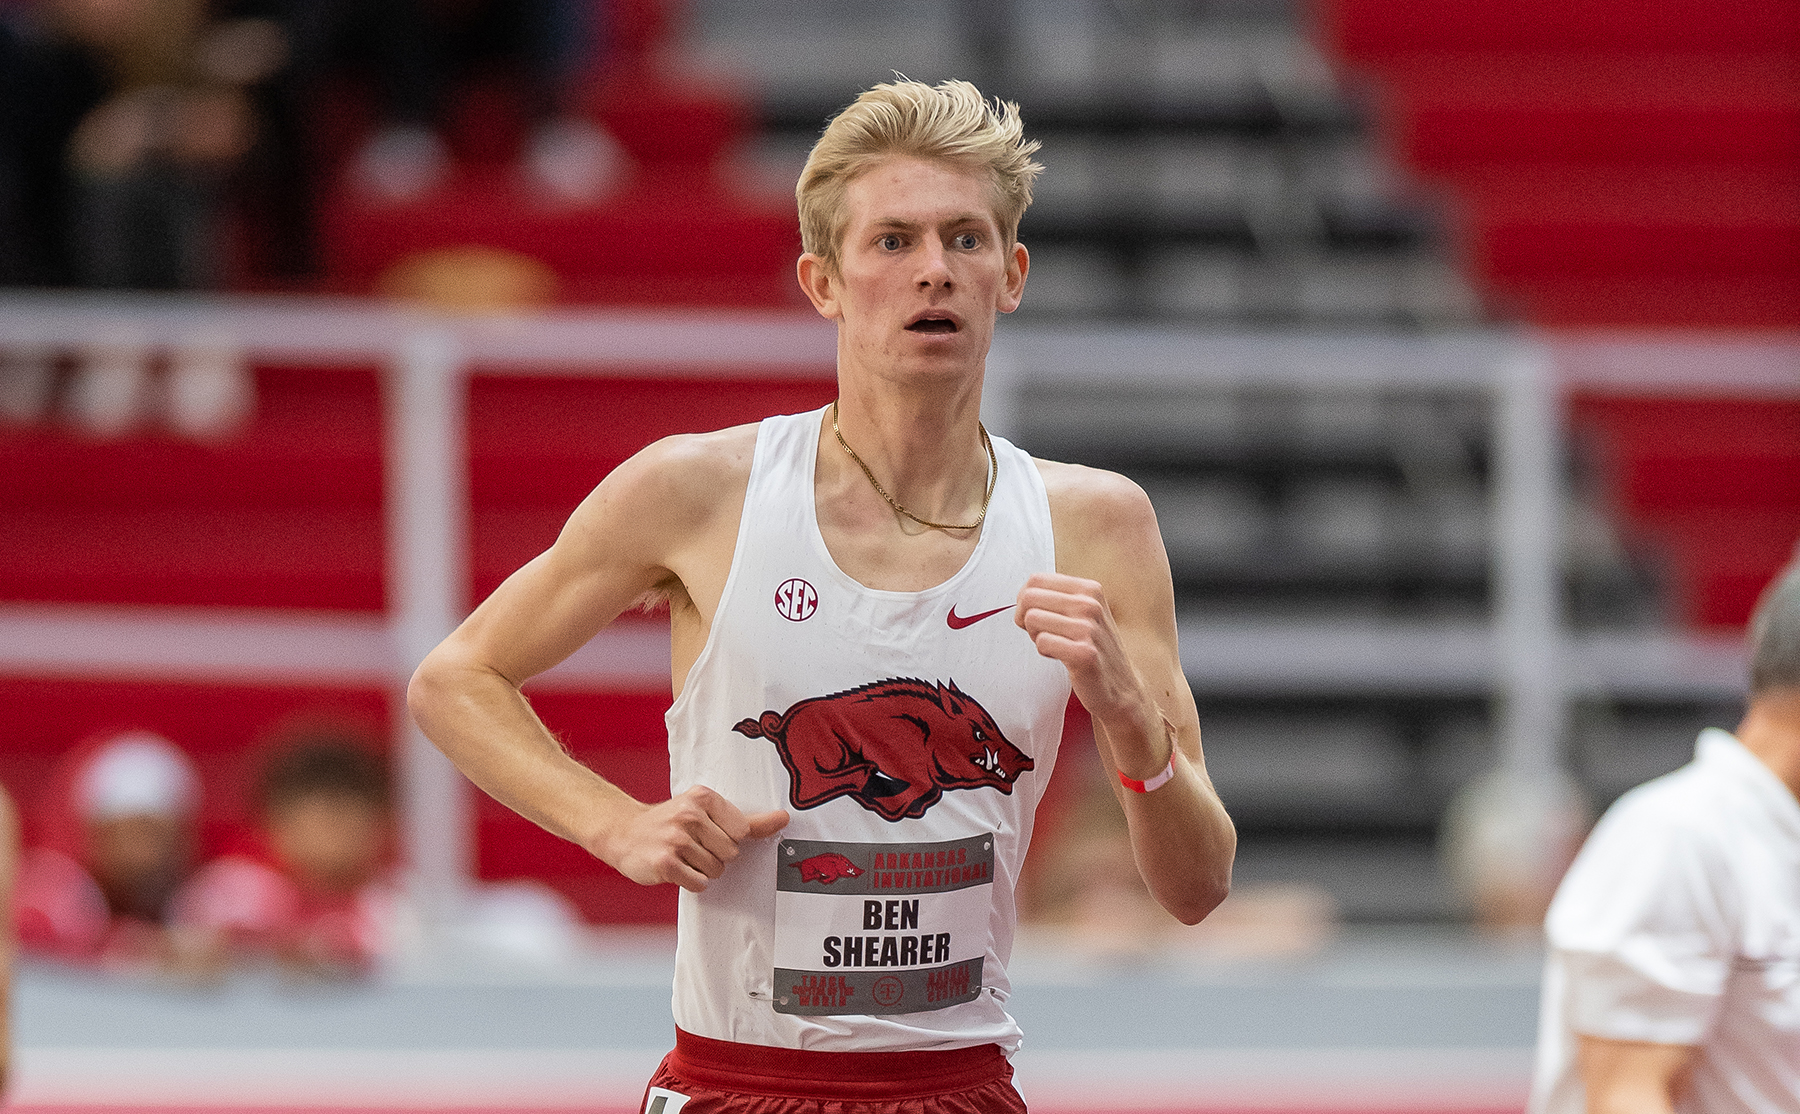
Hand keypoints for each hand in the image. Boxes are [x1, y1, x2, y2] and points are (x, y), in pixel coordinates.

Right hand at [599, 786, 787, 891]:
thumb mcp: (705, 812)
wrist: (624, 832)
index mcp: (703, 797)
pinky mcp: (665, 863)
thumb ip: (747, 820)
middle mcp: (689, 815)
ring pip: (716, 871)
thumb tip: (784, 819)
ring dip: (702, 870)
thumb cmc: (672, 823)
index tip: (708, 832)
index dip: (728, 839)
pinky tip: (675, 869)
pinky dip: (691, 882)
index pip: (743, 832)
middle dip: (716, 856)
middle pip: (731, 853)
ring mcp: (675, 839)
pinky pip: (699, 884)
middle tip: (692, 846)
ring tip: (682, 856)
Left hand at [1016, 573, 1149, 717]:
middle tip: (1042, 632)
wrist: (1121, 686)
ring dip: (1036, 636)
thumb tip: (1023, 594)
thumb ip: (1057, 597)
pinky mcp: (1084, 653)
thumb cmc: (1094, 647)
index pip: (1036, 580)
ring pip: (1032, 619)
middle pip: (1029, 598)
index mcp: (1089, 589)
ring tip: (1056, 645)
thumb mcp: (1083, 612)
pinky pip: (1042, 642)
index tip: (1034, 614)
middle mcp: (1090, 604)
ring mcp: (1089, 628)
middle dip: (1026, 618)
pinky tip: (1062, 657)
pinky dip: (1045, 652)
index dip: (1024, 600)